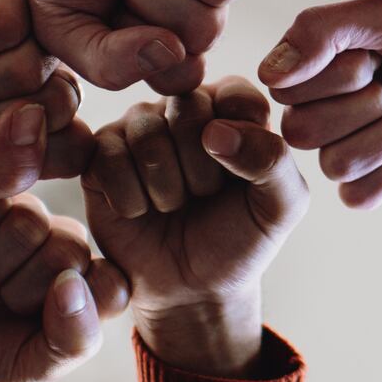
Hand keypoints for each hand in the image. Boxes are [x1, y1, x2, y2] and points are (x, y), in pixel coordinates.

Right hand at [0, 196, 128, 381]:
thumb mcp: (31, 370)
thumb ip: (72, 340)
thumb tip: (73, 284)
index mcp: (86, 293)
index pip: (111, 281)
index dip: (73, 303)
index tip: (36, 323)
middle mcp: (61, 253)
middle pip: (70, 246)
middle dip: (24, 285)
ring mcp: (23, 226)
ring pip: (32, 219)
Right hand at [81, 77, 307, 376]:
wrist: (192, 288)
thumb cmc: (240, 239)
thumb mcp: (281, 206)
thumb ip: (273, 159)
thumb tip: (215, 131)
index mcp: (234, 107)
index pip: (235, 94)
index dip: (240, 143)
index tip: (242, 179)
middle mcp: (183, 106)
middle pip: (186, 107)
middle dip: (202, 169)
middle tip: (204, 197)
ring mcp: (138, 127)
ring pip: (145, 133)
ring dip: (167, 188)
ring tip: (174, 206)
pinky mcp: (100, 154)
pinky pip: (108, 158)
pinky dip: (131, 199)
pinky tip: (142, 212)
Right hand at [259, 0, 381, 208]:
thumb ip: (323, 31)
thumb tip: (267, 75)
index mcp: (327, 58)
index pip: (284, 85)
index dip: (332, 76)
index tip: (376, 56)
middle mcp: (333, 101)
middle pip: (301, 130)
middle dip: (360, 108)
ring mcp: (357, 142)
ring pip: (331, 165)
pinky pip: (356, 197)